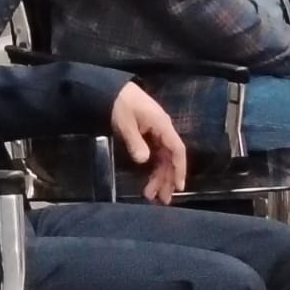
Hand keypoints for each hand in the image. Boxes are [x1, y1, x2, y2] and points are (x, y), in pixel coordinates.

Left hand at [109, 83, 186, 204]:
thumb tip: (144, 160)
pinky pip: (155, 155)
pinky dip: (153, 169)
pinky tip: (149, 181)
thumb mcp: (125, 123)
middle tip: (161, 200)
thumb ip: (135, 141)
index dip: (179, 168)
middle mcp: (163, 130)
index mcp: (162, 125)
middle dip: (167, 179)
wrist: (110, 90)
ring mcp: (156, 133)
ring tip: (151, 196)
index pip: (177, 149)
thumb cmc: (120, 104)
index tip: (178, 186)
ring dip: (159, 177)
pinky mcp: (148, 135)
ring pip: (162, 159)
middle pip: (170, 158)